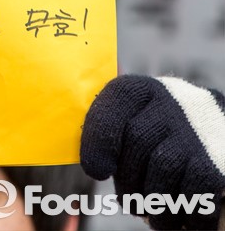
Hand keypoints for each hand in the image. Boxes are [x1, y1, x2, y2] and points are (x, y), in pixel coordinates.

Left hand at [80, 75, 224, 229]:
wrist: (216, 138)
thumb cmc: (160, 139)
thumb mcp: (134, 124)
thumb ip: (110, 133)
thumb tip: (96, 167)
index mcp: (143, 90)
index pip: (118, 99)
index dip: (100, 137)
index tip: (97, 172)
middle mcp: (174, 100)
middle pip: (139, 140)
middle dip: (128, 180)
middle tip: (129, 201)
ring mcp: (199, 128)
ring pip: (165, 168)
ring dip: (153, 201)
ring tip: (151, 213)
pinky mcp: (221, 158)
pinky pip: (196, 191)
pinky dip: (185, 213)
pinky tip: (182, 220)